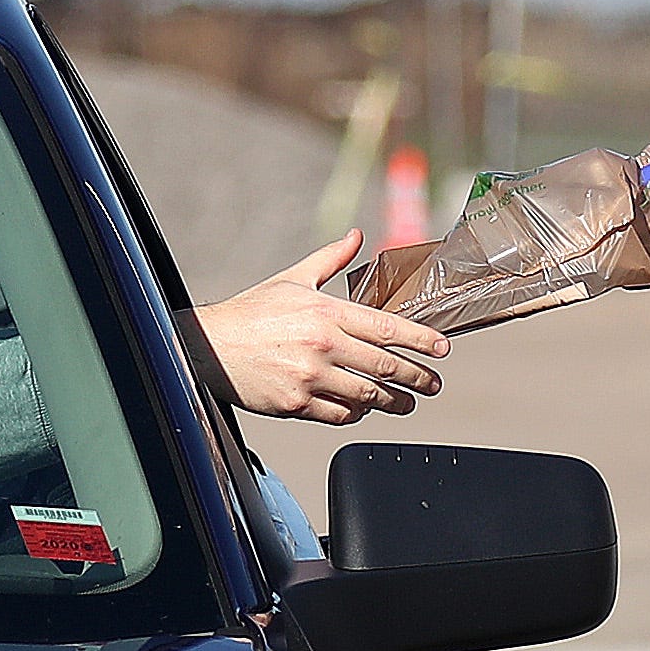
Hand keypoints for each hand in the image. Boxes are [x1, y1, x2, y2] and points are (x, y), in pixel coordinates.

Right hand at [197, 235, 449, 424]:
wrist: (207, 347)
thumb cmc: (250, 313)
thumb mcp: (293, 279)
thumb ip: (331, 259)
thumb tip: (357, 236)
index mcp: (326, 311)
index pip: (386, 328)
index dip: (420, 339)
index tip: (442, 349)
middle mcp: (323, 345)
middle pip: (386, 366)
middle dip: (418, 377)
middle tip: (434, 384)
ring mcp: (310, 377)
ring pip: (367, 395)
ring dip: (393, 401)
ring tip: (407, 402)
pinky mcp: (297, 404)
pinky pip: (340, 414)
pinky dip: (357, 413)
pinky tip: (364, 409)